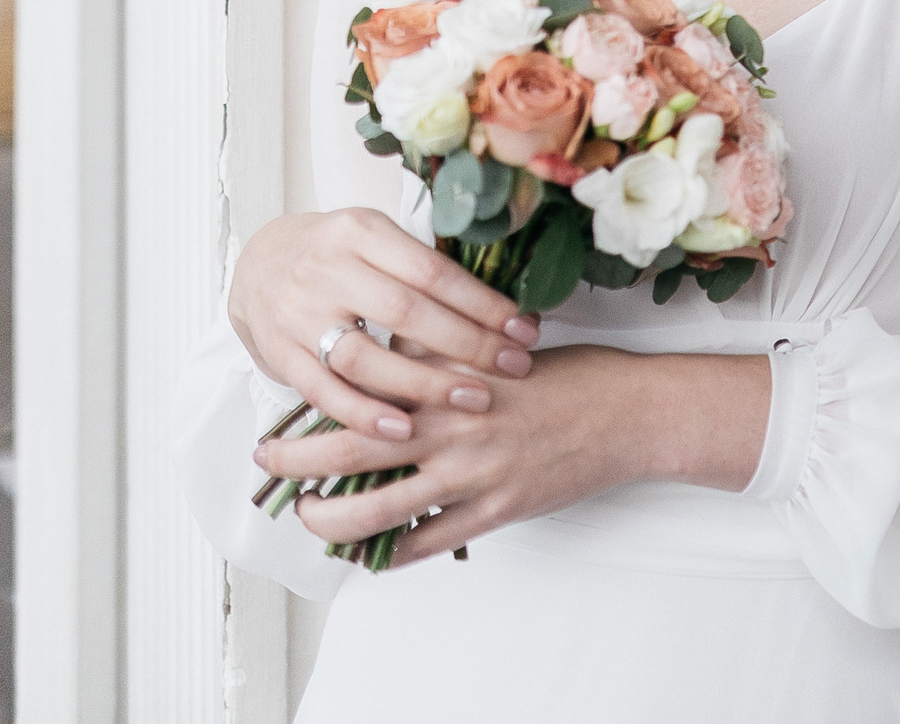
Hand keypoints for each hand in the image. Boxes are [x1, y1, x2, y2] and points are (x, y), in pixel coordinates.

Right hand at [229, 207, 540, 442]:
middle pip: (406, 312)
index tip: (523, 329)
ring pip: (365, 356)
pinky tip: (401, 431)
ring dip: (423, 385)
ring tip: (474, 400)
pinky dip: (363, 414)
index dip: (482, 303)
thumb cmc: (338, 253)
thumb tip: (504, 307)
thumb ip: (425, 267)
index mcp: (361, 232)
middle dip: (467, 344)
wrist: (257, 263)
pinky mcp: (279, 354)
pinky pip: (323, 391)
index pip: (432, 271)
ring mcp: (299, 314)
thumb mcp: (378, 238)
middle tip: (514, 367)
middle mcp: (327, 269)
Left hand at [260, 346, 770, 566]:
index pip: (365, 387)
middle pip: (353, 448)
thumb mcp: (501, 347)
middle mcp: (454, 425)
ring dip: (332, 518)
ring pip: (379, 507)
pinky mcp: (496, 509)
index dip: (316, 399)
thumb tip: (391, 346)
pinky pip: (427, 541)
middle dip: (299, 461)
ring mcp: (473, 473)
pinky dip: (392, 552)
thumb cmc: (571, 373)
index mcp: (452, 378)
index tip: (286, 404)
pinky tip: (370, 554)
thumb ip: (445, 353)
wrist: (632, 412)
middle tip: (267, 467)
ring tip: (310, 518)